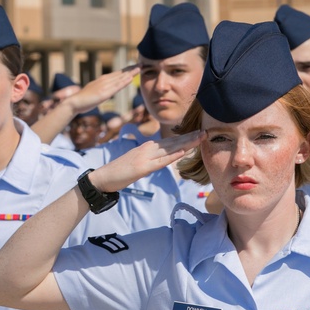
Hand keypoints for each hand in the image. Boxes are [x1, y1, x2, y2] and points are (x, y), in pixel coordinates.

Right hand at [62, 67, 137, 115]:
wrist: (74, 103)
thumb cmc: (84, 99)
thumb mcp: (96, 92)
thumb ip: (104, 89)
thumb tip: (111, 90)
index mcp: (102, 80)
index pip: (117, 74)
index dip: (127, 70)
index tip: (136, 66)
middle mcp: (104, 81)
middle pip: (120, 74)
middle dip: (131, 69)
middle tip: (141, 63)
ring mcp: (104, 86)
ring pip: (120, 78)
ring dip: (130, 73)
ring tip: (139, 68)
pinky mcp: (103, 93)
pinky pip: (116, 87)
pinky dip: (123, 82)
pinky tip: (130, 78)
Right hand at [88, 130, 203, 192]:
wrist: (104, 177)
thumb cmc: (120, 171)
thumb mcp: (138, 161)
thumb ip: (150, 158)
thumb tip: (162, 158)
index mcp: (148, 147)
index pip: (170, 141)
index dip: (185, 137)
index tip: (198, 133)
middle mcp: (148, 148)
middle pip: (173, 142)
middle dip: (190, 137)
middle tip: (205, 131)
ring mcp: (146, 157)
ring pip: (171, 148)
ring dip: (187, 142)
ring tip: (200, 137)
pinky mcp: (144, 167)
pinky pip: (162, 161)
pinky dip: (174, 155)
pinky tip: (184, 151)